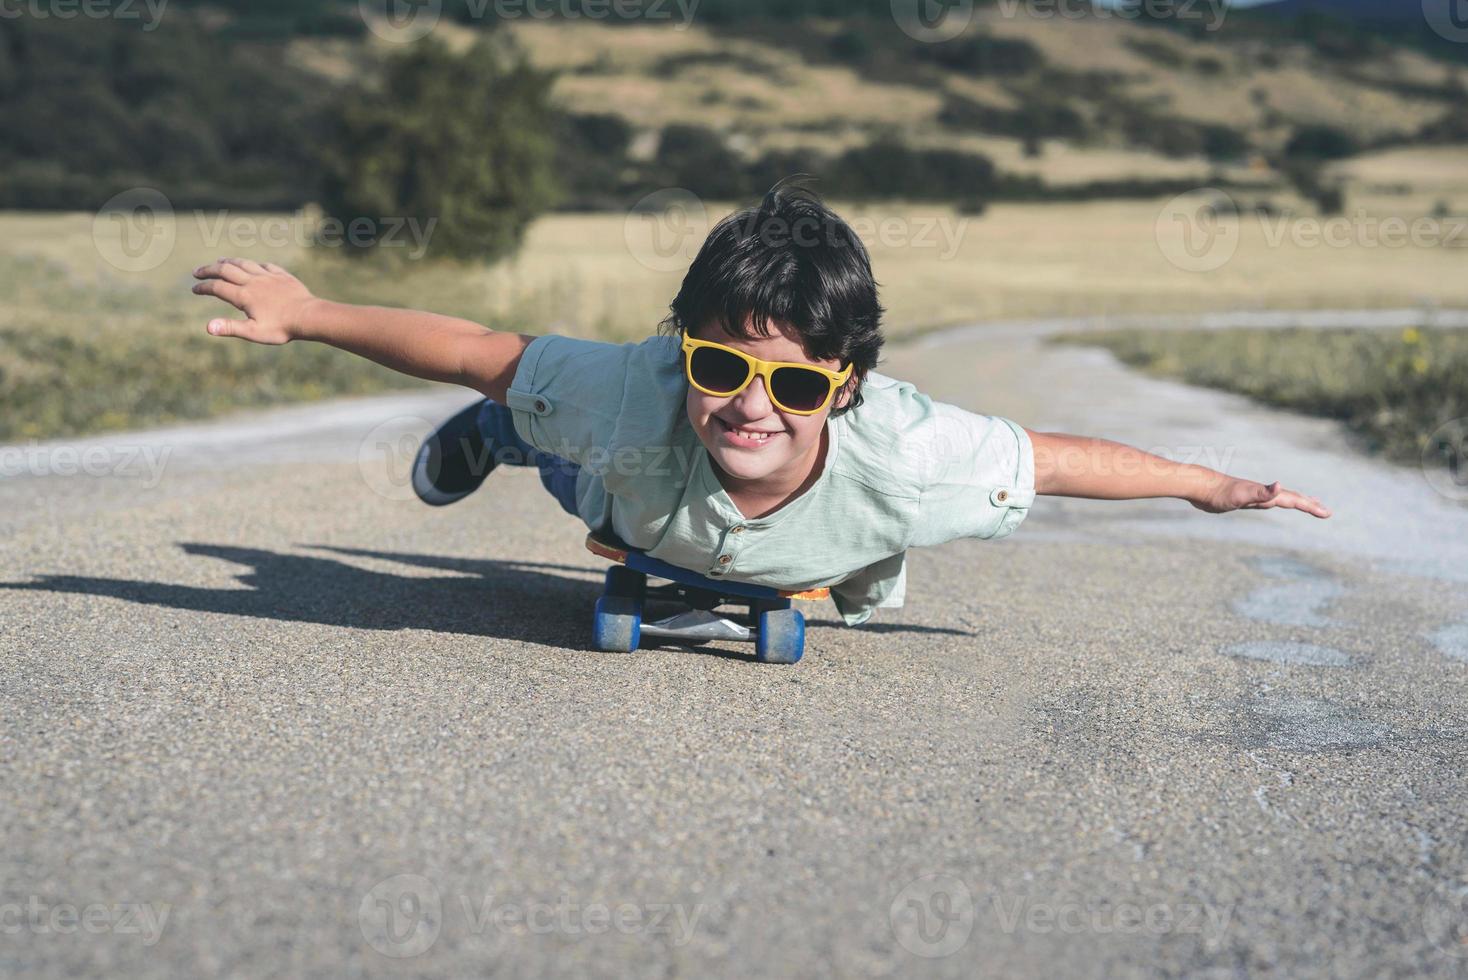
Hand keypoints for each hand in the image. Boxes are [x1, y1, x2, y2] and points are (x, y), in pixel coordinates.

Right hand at [192, 257, 314, 344]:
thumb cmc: (282, 328)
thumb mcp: (254, 333)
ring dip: (229, 261)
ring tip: (220, 261)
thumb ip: (230, 328)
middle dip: (209, 270)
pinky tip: (252, 265)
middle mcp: (254, 282)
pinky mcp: (282, 276)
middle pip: (226, 270)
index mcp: (244, 296)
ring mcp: (268, 276)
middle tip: (197, 272)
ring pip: (244, 263)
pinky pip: (265, 265)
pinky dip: (253, 264)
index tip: (194, 289)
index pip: (217, 287)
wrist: (309, 316)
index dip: (203, 287)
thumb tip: (207, 327)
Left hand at [1190, 476, 1331, 517]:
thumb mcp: (1242, 495)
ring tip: (1307, 503)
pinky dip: (1275, 503)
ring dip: (1296, 501)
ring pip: (1280, 499)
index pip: (1294, 500)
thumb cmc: (1220, 493)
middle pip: (1292, 498)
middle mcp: (1263, 494)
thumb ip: (1262, 492)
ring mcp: (1254, 496)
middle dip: (1309, 504)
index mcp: (1266, 494)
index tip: (1326, 513)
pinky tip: (1272, 503)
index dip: (1310, 507)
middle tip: (1325, 510)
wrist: (1200, 488)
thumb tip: (1281, 485)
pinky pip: (1266, 502)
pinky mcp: (1243, 500)